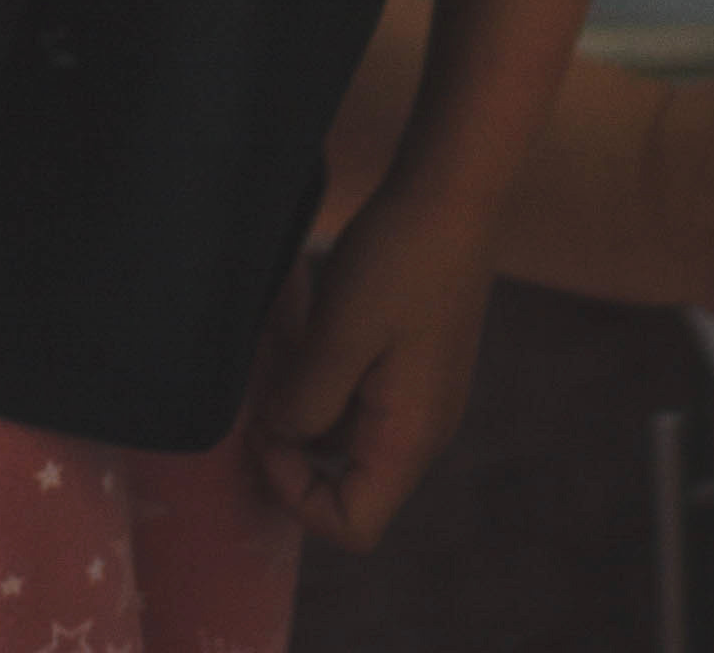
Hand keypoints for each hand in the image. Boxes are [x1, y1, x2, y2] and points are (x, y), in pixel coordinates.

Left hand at [252, 181, 496, 551]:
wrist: (455, 188)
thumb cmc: (399, 261)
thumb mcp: (338, 335)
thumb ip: (305, 403)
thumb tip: (283, 434)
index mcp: (409, 438)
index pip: (353, 525)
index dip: (296, 497)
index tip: (266, 430)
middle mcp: (422, 427)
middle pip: (346, 473)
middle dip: (292, 433)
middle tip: (258, 374)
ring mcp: (423, 390)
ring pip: (345, 421)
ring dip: (303, 389)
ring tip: (275, 329)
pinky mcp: (417, 354)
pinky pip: (360, 382)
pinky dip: (324, 360)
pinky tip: (300, 306)